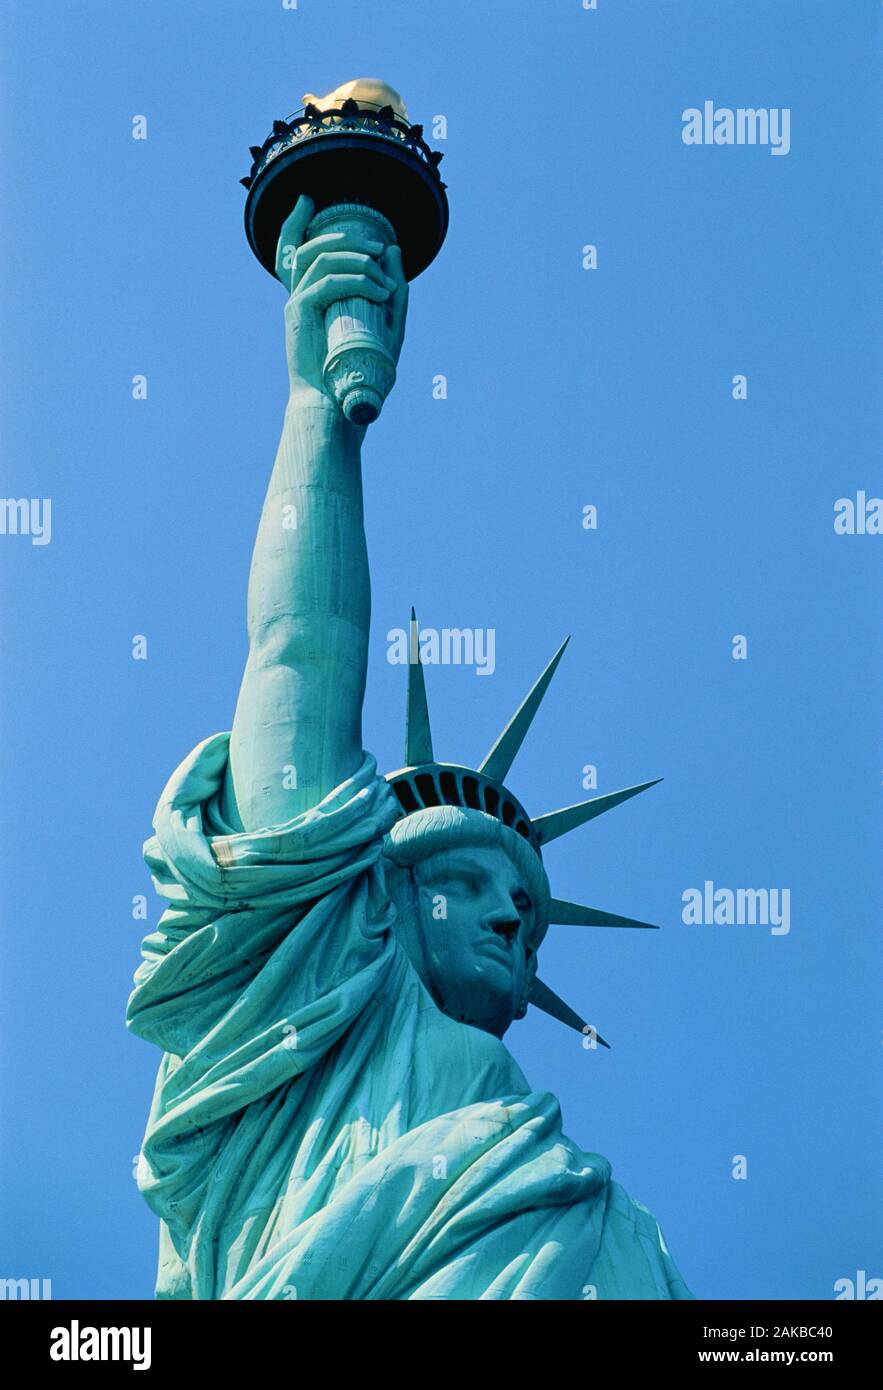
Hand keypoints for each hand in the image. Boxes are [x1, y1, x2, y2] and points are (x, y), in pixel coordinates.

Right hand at [276, 194, 408, 411]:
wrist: (336, 405)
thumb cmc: (359, 372)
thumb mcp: (387, 325)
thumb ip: (393, 289)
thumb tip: (394, 249)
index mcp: (311, 297)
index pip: (294, 250)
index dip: (293, 222)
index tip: (305, 199)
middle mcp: (300, 296)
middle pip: (309, 246)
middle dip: (347, 239)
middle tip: (379, 249)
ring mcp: (296, 304)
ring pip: (321, 259)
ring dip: (356, 260)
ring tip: (384, 278)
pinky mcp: (299, 314)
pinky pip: (327, 282)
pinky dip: (356, 281)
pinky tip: (380, 292)